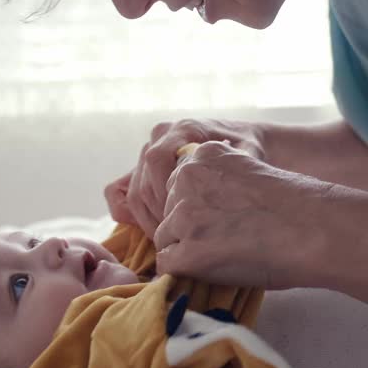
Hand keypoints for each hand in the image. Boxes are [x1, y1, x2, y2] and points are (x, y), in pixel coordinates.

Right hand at [105, 118, 269, 234]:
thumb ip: (238, 164)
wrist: (243, 140)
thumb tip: (225, 187)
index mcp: (184, 128)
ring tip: (170, 239)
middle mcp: (162, 135)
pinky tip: (154, 228)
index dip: (162, 194)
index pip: (156, 160)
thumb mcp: (249, 153)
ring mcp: (149, 149)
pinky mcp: (141, 167)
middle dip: (157, 215)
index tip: (180, 219)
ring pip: (132, 191)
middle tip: (176, 238)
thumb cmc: (249, 149)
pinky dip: (131, 214)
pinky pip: (118, 191)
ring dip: (146, 220)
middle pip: (142, 180)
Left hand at [153, 141, 329, 289]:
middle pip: (168, 209)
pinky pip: (167, 265)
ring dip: (187, 249)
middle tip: (223, 240)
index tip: (220, 219)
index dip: (198, 206)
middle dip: (189, 227)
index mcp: (204, 154)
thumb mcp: (248, 170)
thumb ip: (220, 181)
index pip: (179, 184)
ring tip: (224, 256)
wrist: (313, 227)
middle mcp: (187, 178)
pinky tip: (213, 271)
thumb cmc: (295, 203)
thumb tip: (206, 208)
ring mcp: (184, 215)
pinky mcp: (187, 251)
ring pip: (165, 237)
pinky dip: (186, 272)